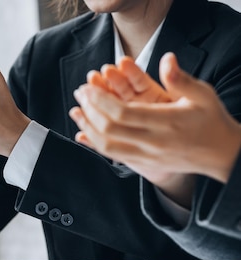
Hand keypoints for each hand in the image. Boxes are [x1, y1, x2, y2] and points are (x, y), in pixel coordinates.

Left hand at [70, 53, 240, 204]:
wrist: (221, 154)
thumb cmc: (211, 121)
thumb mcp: (202, 95)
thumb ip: (181, 79)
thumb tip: (167, 58)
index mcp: (166, 123)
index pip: (123, 113)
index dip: (101, 100)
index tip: (89, 87)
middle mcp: (153, 142)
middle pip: (110, 129)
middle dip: (90, 110)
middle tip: (80, 92)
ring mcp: (146, 156)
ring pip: (107, 146)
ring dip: (88, 127)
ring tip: (76, 110)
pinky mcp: (143, 163)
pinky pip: (112, 156)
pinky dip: (94, 144)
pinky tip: (83, 132)